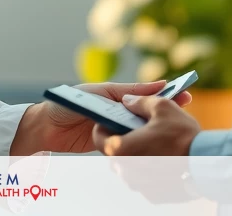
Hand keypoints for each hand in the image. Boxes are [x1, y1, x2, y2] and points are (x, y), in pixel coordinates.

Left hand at [10, 81, 190, 154]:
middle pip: (146, 115)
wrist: (46, 126)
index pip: (146, 96)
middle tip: (185, 115)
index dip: (165, 96)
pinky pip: (127, 146)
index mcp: (117, 97)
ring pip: (139, 131)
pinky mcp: (109, 145)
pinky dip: (138, 145)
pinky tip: (153, 147)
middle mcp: (118, 113)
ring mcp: (114, 129)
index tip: (184, 96)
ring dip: (153, 131)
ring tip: (171, 132)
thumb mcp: (102, 92)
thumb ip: (129, 91)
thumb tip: (158, 85)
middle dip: (164, 115)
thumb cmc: (71, 104)